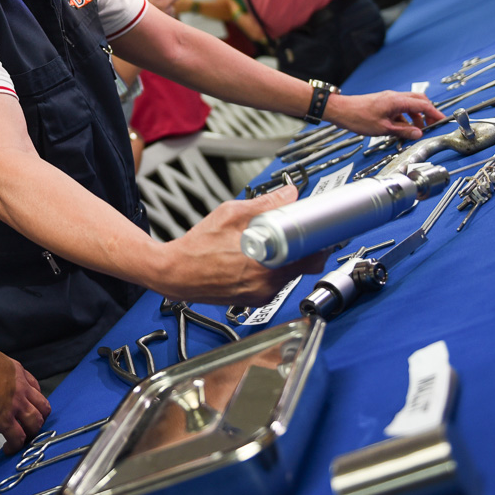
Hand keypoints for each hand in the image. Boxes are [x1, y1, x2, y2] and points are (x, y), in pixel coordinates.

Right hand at [0, 346, 49, 452]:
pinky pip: (18, 438)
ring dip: (30, 433)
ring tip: (22, 439)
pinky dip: (16, 446)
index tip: (28, 407)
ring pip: (35, 424)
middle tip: (30, 426)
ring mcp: (15, 405)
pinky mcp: (4, 420)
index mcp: (17, 372)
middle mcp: (21, 389)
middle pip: (42, 408)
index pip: (36, 388)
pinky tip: (9, 448)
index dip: (34, 401)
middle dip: (38, 418)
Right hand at [157, 185, 331, 302]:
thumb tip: (287, 194)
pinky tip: (256, 256)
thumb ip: (264, 204)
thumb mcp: (230, 215)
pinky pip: (275, 281)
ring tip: (268, 243)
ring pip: (290, 273)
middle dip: (301, 246)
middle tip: (294, 231)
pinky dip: (273, 267)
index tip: (320, 230)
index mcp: (266, 266)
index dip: (320, 241)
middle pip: (304, 265)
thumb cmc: (197, 249)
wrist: (175, 273)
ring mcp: (262, 295)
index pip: (312, 257)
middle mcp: (267, 286)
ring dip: (286, 257)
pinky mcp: (255, 299)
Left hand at [324, 90, 441, 140]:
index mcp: (397, 101)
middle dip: (427, 113)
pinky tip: (402, 129)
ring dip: (415, 117)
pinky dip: (404, 118)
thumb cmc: (358, 117)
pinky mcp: (383, 104)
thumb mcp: (383, 129)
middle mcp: (394, 97)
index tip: (442, 120)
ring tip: (416, 131)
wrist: (340, 111)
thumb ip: (403, 131)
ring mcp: (388, 99)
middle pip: (418, 101)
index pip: (423, 104)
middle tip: (432, 125)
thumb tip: (418, 133)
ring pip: (409, 106)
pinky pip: (399, 109)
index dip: (435, 113)